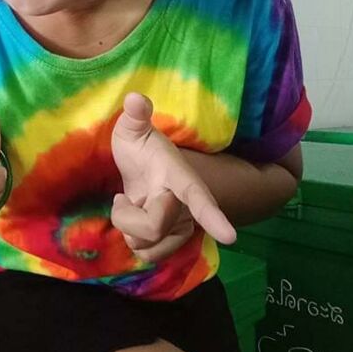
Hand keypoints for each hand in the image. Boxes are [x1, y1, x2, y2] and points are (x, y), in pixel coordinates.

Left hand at [111, 93, 235, 262]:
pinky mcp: (173, 240)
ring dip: (129, 229)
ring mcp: (182, 225)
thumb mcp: (133, 127)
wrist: (142, 167)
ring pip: (149, 246)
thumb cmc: (140, 146)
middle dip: (126, 216)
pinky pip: (148, 254)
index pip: (199, 197)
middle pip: (153, 227)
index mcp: (179, 177)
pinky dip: (133, 240)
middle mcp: (186, 205)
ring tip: (129, 206)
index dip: (213, 216)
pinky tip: (134, 220)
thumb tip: (134, 97)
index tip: (230, 236)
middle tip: (122, 197)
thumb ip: (135, 114)